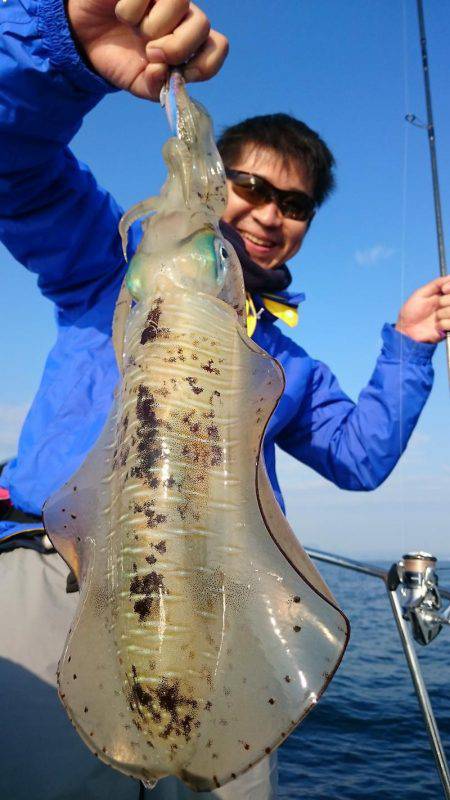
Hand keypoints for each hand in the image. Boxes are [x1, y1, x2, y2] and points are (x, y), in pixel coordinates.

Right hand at [66, 0, 227, 99]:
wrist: (84, 39)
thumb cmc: (118, 58)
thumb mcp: (138, 83)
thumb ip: (157, 87)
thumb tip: (163, 73)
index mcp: (188, 43)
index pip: (219, 46)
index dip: (206, 62)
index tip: (182, 74)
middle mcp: (182, 16)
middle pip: (202, 25)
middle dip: (176, 47)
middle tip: (151, 53)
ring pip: (180, 2)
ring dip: (152, 26)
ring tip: (135, 30)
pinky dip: (130, 10)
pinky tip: (121, 11)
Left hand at [395, 276, 449, 343]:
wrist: (406, 331)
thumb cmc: (411, 312)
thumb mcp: (420, 294)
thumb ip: (435, 284)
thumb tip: (449, 276)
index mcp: (443, 295)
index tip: (444, 289)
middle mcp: (448, 305)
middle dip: (445, 301)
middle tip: (437, 305)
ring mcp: (449, 317)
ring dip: (442, 313)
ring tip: (435, 317)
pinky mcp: (449, 328)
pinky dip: (443, 324)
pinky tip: (436, 326)